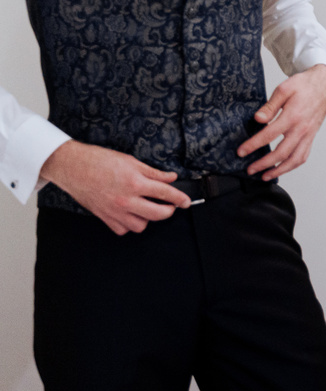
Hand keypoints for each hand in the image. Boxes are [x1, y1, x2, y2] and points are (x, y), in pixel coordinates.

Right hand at [40, 141, 190, 234]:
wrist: (72, 167)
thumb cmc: (99, 161)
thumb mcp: (131, 161)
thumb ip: (153, 172)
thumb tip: (171, 178)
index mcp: (135, 183)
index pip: (165, 193)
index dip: (180, 198)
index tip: (186, 201)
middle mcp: (126, 200)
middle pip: (157, 214)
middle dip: (169, 211)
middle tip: (171, 206)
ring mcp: (114, 211)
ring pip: (141, 226)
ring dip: (148, 218)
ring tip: (148, 207)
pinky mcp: (104, 217)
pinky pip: (123, 229)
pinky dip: (130, 224)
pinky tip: (131, 214)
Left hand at [239, 64, 325, 179]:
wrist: (324, 85)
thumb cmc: (304, 85)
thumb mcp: (284, 88)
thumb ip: (270, 106)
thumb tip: (258, 119)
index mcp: (293, 116)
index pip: (269, 135)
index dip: (253, 145)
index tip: (241, 151)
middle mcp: (302, 129)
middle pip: (281, 152)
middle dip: (264, 164)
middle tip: (249, 169)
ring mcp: (308, 135)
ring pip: (294, 159)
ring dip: (279, 170)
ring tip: (266, 175)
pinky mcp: (312, 137)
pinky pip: (303, 156)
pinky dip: (292, 165)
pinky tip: (283, 168)